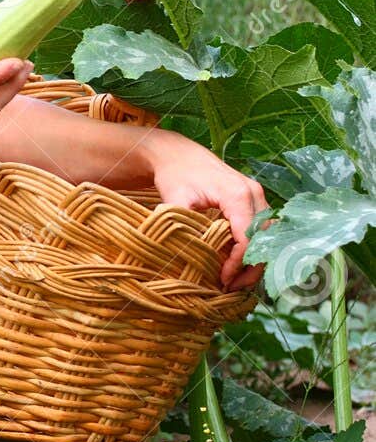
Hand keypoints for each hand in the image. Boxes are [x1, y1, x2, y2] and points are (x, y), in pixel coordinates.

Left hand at [143, 133, 271, 290]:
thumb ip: (184, 226)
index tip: (222, 280)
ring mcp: (256, 195)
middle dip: (250, 267)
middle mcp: (254, 194)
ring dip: (254, 259)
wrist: (178, 154)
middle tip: (231, 287)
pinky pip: (261, 229)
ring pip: (267, 236)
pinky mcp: (253, 199)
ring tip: (234, 279)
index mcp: (237, 194)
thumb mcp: (175, 200)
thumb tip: (187, 257)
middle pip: (264, 239)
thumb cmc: (175, 175)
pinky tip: (236, 263)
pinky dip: (253, 248)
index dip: (238, 264)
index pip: (247, 238)